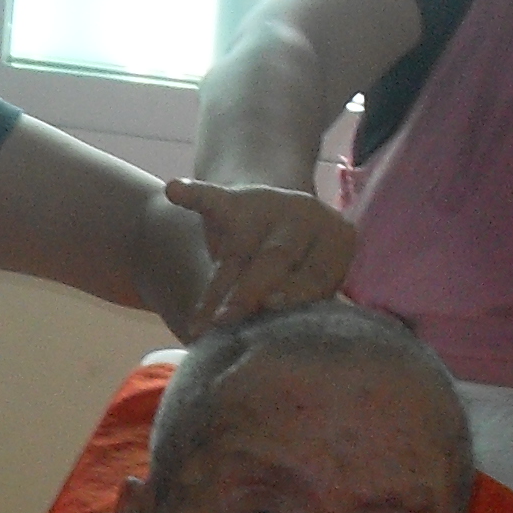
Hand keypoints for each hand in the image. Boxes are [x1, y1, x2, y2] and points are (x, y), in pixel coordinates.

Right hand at [165, 177, 358, 334]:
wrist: (273, 216)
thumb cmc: (297, 267)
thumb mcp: (312, 281)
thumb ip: (300, 299)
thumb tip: (271, 323)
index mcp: (337, 238)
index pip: (319, 272)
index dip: (295, 292)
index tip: (271, 307)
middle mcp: (306, 215)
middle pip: (275, 257)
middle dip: (248, 292)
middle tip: (226, 319)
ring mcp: (269, 204)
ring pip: (237, 251)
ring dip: (216, 288)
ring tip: (200, 322)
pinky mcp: (234, 199)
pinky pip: (210, 198)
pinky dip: (193, 194)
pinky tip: (175, 189)